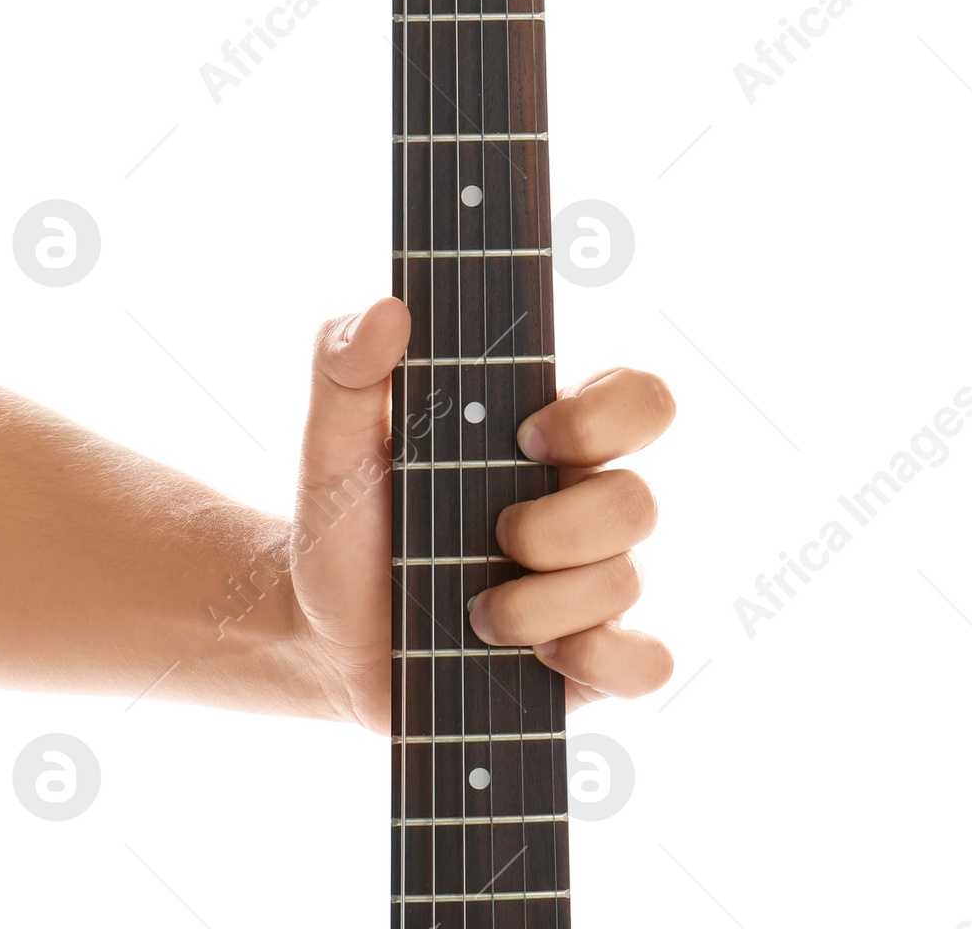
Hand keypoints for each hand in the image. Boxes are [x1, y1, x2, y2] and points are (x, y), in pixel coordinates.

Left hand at [289, 296, 675, 727]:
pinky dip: (600, 660)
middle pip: (639, 501)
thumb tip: (388, 308)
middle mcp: (582, 502)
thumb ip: (346, 363)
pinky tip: (539, 658)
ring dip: (541, 604)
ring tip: (475, 612)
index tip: (523, 436)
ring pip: (626, 582)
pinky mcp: (589, 660)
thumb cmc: (345, 523)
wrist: (324, 634)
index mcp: (544, 435)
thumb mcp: (332, 440)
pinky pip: (648, 663)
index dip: (604, 416)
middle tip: (491, 534)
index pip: (638, 398)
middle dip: (557, 528)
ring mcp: (592, 585)